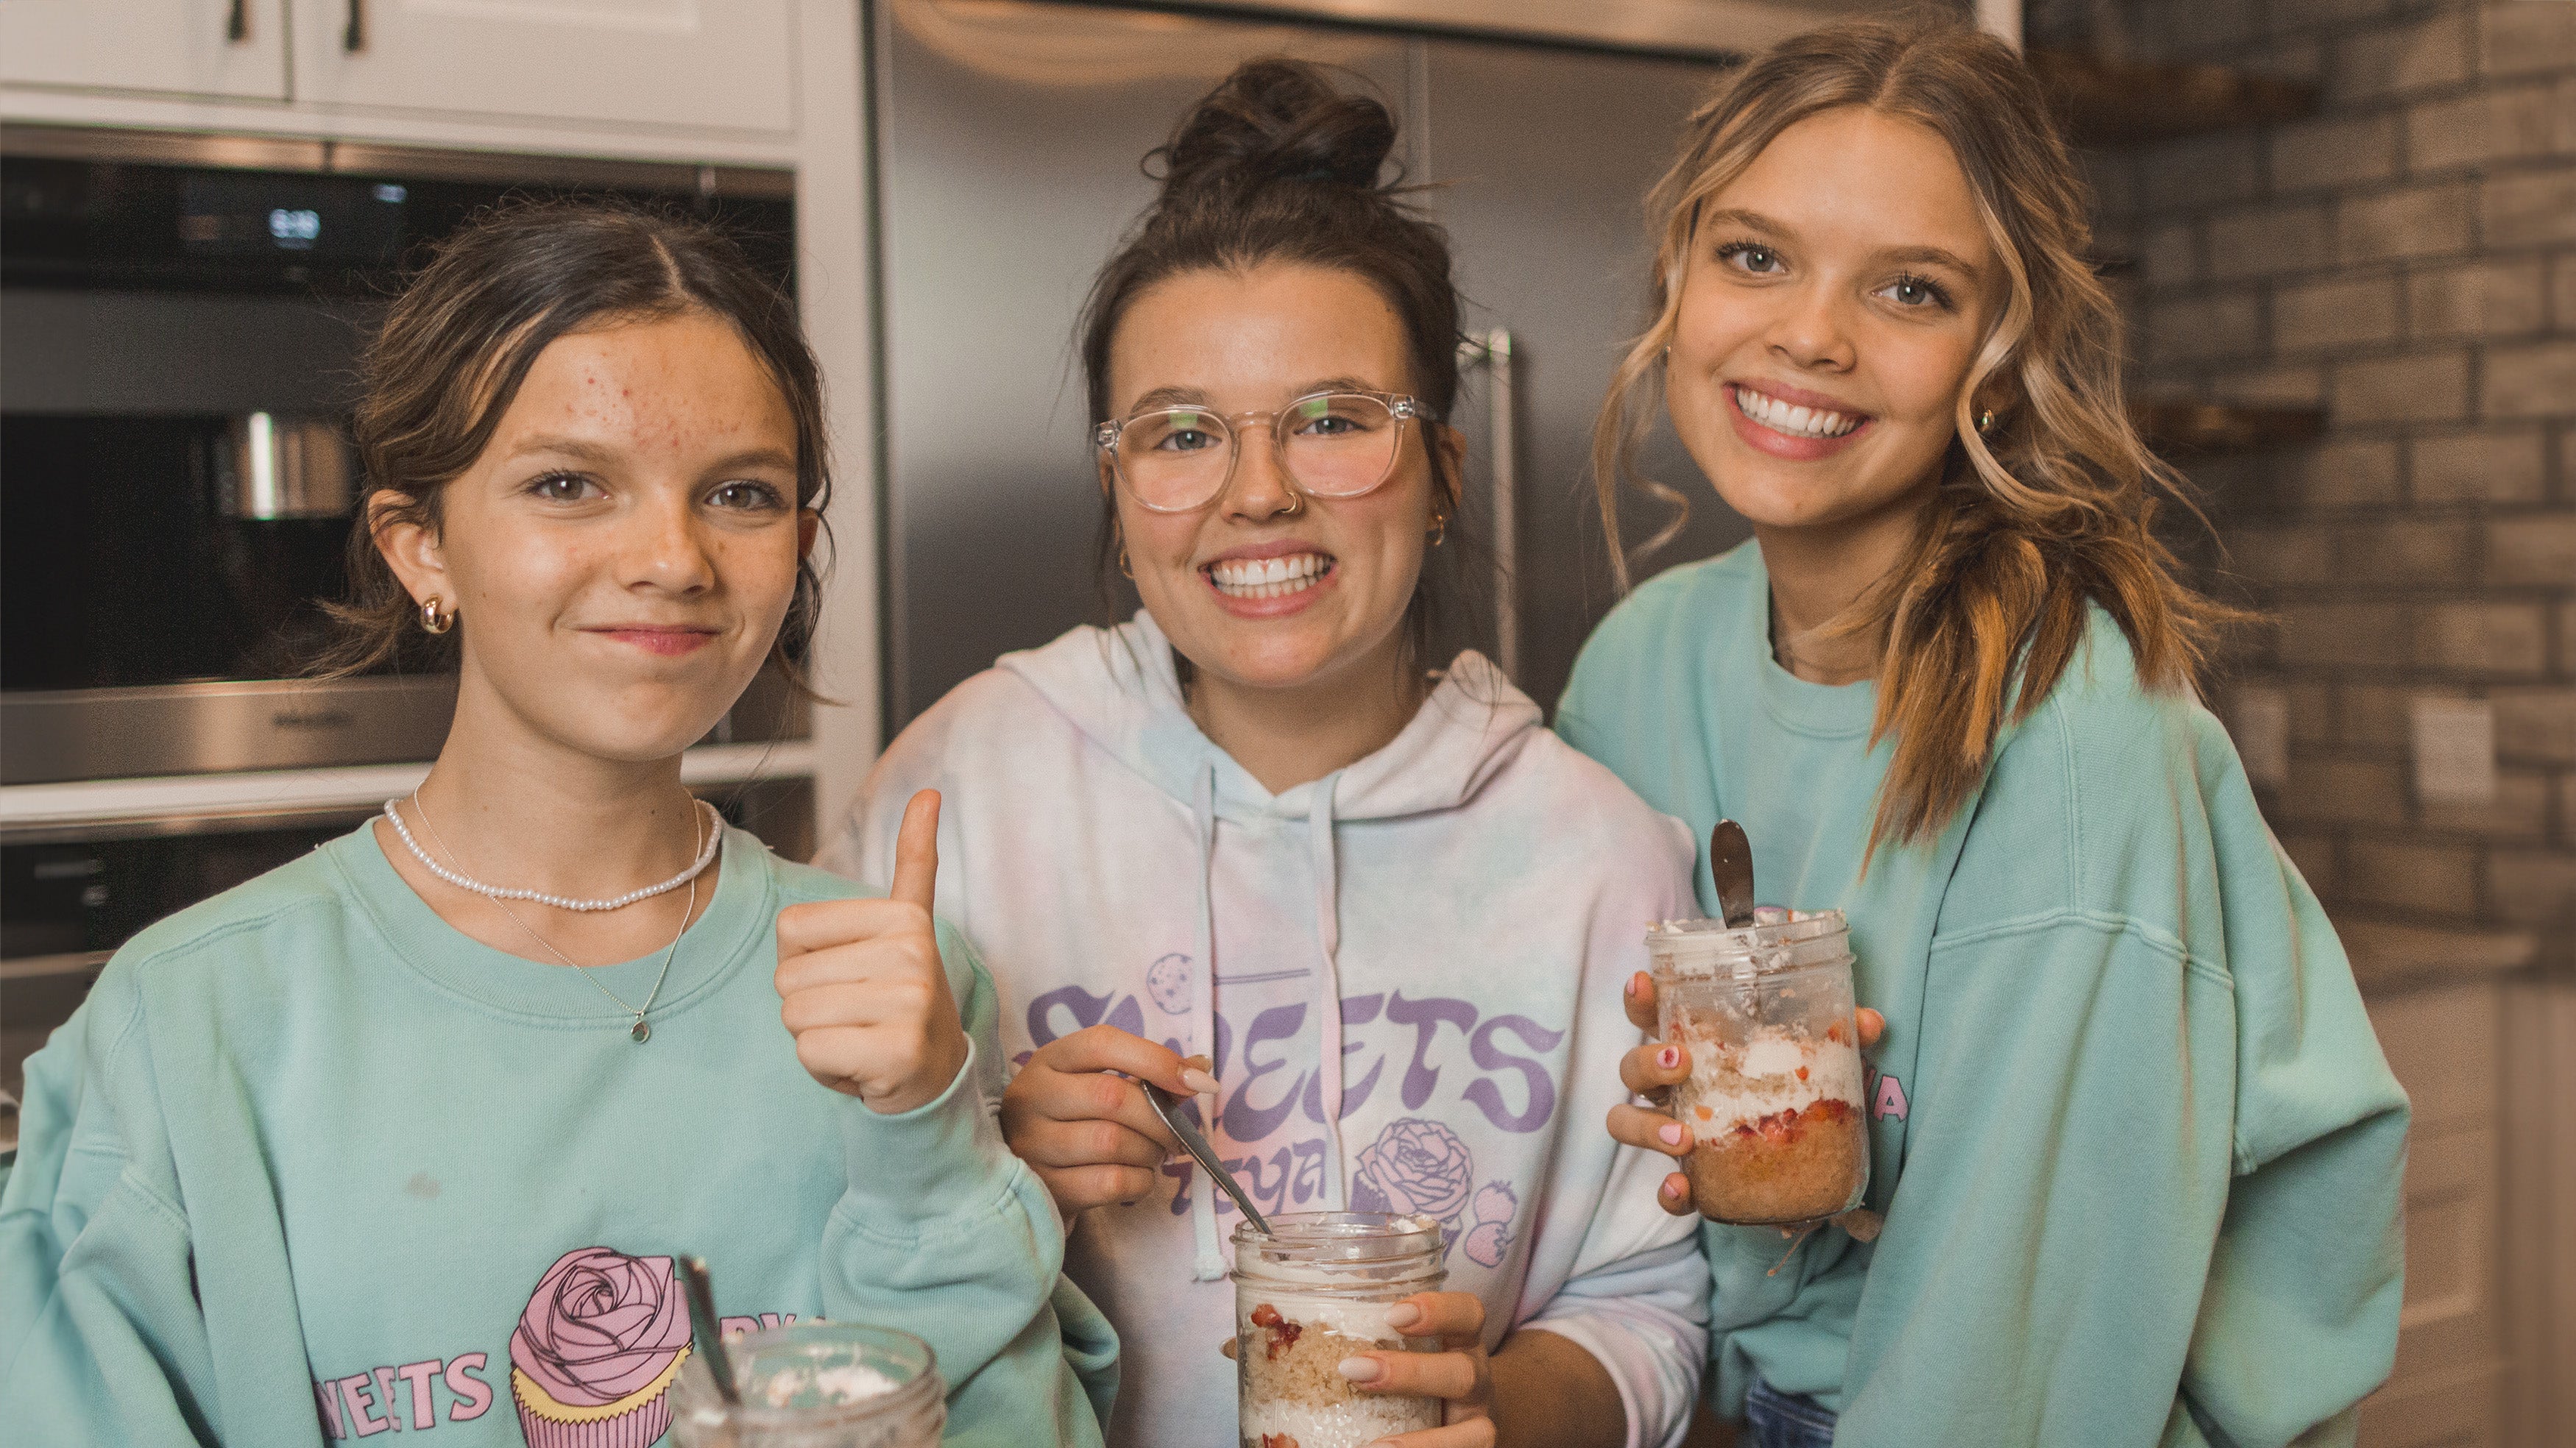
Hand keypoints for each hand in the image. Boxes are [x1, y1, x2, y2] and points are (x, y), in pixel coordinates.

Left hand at [775, 789, 969, 1114]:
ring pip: (795, 1016)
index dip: (804, 963)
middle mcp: (912, 953)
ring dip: (816, 1040)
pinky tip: (863, 1070)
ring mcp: (909, 1002)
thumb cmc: (899, 1001)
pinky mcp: (898, 1051)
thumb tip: (930, 792)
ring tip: (861, 1041)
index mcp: (902, 917)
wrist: (936, 1077)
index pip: (789, 930)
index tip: (853, 977)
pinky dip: (825, 1072)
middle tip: (859, 1019)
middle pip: (787, 978)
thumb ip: (914, 864)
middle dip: (810, 1008)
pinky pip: (810, 1053)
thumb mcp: (903, 928)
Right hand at [1000, 1026, 1215, 1217]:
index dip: (1156, 1059)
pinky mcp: (1043, 1189)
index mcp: (1049, 1061)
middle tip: (1175, 1136)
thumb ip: (1147, 1077)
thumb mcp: (1098, 1087)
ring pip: (1113, 1142)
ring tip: (1152, 1156)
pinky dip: (1140, 1182)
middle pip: (1112, 1097)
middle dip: (1160, 1120)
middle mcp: (1031, 1097)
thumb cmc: (1075, 1125)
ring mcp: (1031, 1144)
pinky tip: (1137, 1179)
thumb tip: (1201, 1070)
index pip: (1102, 1044)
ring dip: (1150, 1153)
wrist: (1031, 1183)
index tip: (1197, 1081)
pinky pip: (1110, 1183)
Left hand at [1343, 1291, 1493, 1446]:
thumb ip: (1369, 1332)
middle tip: (1354, 1371)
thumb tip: (1286, 1312)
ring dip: (1423, 1443)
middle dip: (1410, 1374)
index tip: (1392, 1316)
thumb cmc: (1421, 1377)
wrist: (1463, 1424)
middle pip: (1463, 1374)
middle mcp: (1476, 1382)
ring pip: (1474, 1435)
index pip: (1468, 1314)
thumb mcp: (1411, 1349)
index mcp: (1462, 1343)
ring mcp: (1476, 1425)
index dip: (1438, 1311)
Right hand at [1605, 971, 1884, 1217]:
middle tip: (1682, 1063)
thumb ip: (1843, 1036)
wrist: (1806, 1160)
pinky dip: (1669, 1193)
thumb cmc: (1793, 1088)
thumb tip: (1870, 1022)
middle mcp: (1675, 1087)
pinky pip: (1666, 1190)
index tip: (1645, 984)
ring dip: (1647, 1126)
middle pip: (1633, 1066)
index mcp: (1697, 1045)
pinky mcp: (1693, 1179)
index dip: (1641, 998)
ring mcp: (1676, 1132)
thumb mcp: (1821, 1059)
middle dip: (1648, 1061)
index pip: (1654, 1013)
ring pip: (1627, 1122)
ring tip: (1683, 1135)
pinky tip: (1684, 1188)